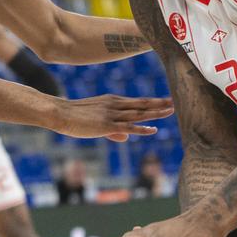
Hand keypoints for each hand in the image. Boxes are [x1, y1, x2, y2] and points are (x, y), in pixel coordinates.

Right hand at [50, 95, 172, 141]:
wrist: (59, 113)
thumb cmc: (74, 117)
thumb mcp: (96, 121)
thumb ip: (113, 130)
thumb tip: (127, 137)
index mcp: (112, 100)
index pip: (137, 101)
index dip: (153, 101)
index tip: (166, 100)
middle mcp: (115, 104)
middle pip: (142, 104)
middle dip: (160, 103)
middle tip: (176, 101)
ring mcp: (112, 114)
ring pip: (139, 113)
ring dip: (156, 113)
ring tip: (171, 111)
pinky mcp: (106, 125)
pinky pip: (128, 126)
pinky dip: (142, 128)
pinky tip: (153, 130)